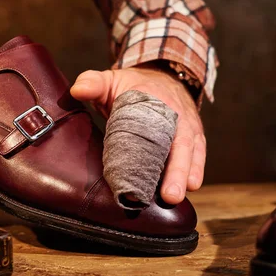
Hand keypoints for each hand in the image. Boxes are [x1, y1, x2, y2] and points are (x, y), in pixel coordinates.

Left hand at [70, 64, 205, 204]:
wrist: (163, 77)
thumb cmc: (134, 85)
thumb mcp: (111, 79)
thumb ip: (94, 83)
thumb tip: (78, 90)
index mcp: (160, 100)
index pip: (162, 120)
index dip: (159, 140)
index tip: (152, 158)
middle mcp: (180, 116)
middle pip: (183, 144)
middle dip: (178, 170)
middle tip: (170, 195)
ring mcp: (190, 129)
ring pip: (193, 153)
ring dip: (188, 176)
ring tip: (175, 198)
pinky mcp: (194, 140)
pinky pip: (197, 157)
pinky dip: (193, 173)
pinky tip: (186, 191)